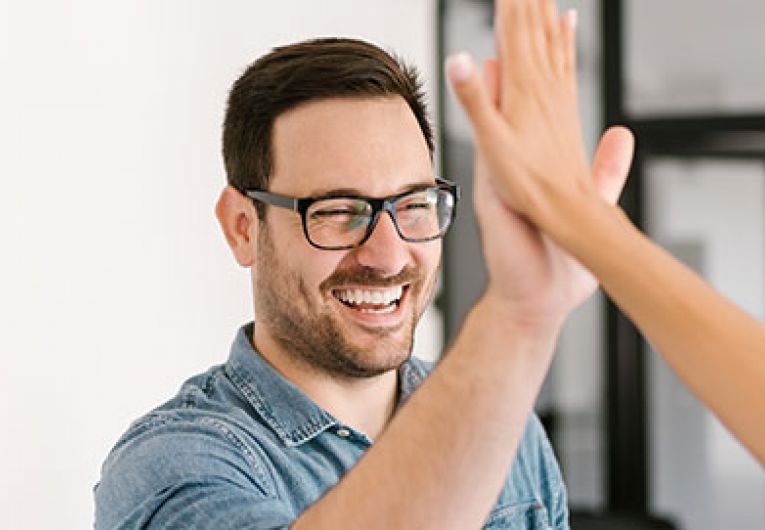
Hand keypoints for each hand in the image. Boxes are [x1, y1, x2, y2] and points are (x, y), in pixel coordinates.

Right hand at [446, 0, 633, 325]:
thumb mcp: (591, 207)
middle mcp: (515, 153)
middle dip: (522, 31)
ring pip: (503, 94)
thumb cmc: (555, 262)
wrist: (534, 297)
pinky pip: (488, 128)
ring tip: (510, 8)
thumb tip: (618, 132)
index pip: (543, 92)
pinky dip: (486, 95)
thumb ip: (606, 168)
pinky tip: (480, 65)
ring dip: (509, 48)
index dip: (550, 50)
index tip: (553, 11)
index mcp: (535, 155)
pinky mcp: (493, 181)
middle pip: (519, 80)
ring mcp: (501, 165)